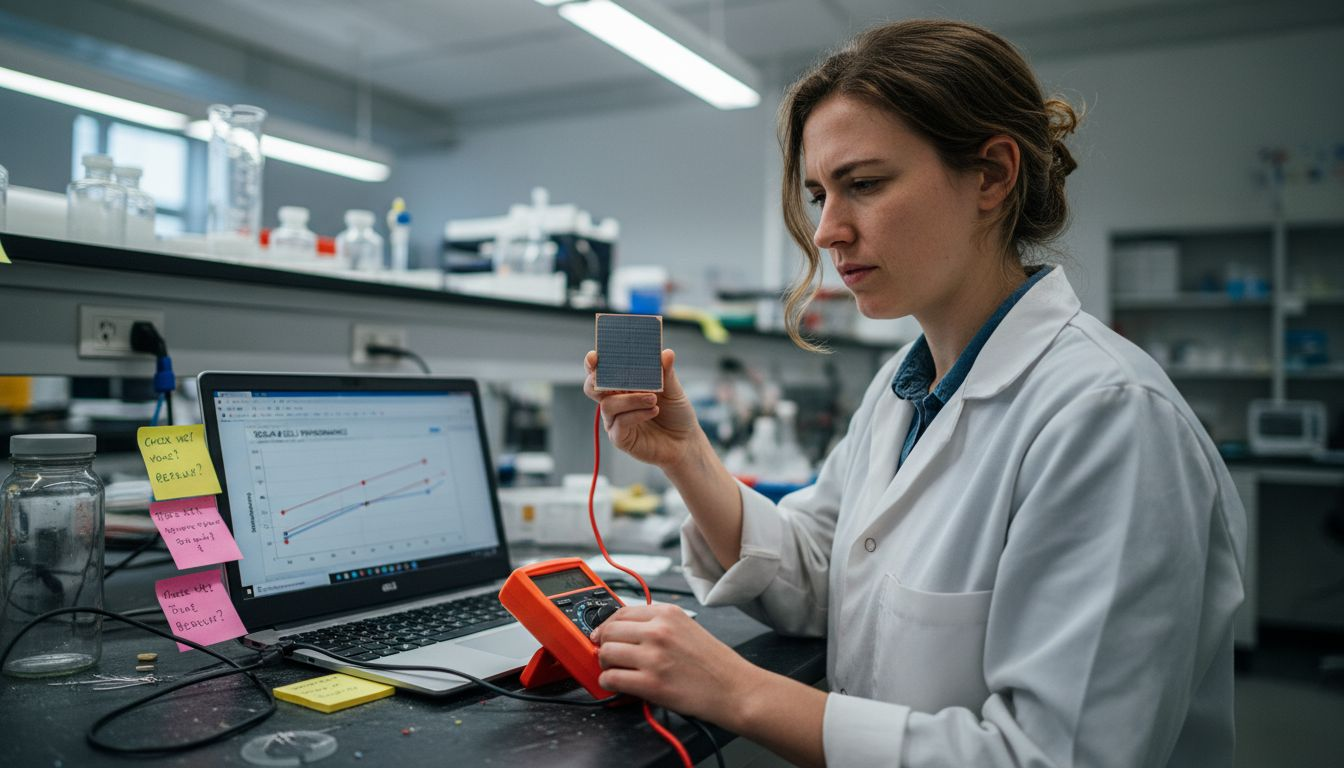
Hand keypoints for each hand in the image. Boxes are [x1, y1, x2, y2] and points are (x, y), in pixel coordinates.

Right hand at [583, 349, 703, 470]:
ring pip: (608, 405)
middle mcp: (614, 402)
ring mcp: (614, 421)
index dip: (593, 362)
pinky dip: (637, 414)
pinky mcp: (620, 438)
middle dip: (598, 380)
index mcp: (622, 385)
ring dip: (631, 399)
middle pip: (592, 387)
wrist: (685, 441)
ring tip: (652, 399)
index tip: (595, 357)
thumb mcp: (673, 390)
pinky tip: (654, 411)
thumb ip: (666, 373)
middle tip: (616, 377)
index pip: (601, 371)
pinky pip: (619, 423)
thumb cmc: (675, 413)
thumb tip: (666, 353)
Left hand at [590, 604, 759, 725]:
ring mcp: (654, 657)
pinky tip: (618, 685)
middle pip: (609, 631)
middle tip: (609, 656)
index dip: (607, 626)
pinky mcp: (651, 683)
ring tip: (616, 671)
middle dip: (604, 645)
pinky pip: (612, 679)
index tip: (602, 634)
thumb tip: (625, 630)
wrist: (735, 688)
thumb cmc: (714, 662)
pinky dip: (609, 683)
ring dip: (605, 664)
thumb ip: (657, 624)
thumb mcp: (687, 627)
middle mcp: (658, 631)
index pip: (620, 612)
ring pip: (606, 653)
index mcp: (667, 613)